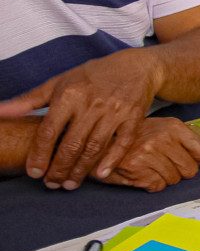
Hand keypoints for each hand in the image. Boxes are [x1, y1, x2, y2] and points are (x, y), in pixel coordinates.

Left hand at [0, 51, 161, 187]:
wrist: (135, 66)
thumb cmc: (92, 76)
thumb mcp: (59, 82)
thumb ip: (29, 100)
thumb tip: (0, 112)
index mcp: (69, 95)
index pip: (49, 131)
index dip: (39, 155)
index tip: (34, 172)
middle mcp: (92, 103)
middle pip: (71, 144)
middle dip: (59, 168)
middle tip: (52, 184)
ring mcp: (114, 111)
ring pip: (94, 147)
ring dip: (81, 170)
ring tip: (70, 184)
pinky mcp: (134, 118)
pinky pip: (122, 143)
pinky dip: (111, 160)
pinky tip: (100, 174)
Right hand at [94, 117, 199, 191]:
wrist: (102, 138)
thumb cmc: (136, 135)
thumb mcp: (163, 128)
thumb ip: (187, 141)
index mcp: (173, 127)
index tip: (195, 162)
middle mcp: (162, 139)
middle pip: (190, 169)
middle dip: (181, 171)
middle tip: (167, 164)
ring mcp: (149, 155)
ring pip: (174, 179)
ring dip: (165, 177)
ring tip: (152, 166)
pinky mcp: (136, 170)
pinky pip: (157, 186)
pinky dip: (152, 183)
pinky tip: (143, 173)